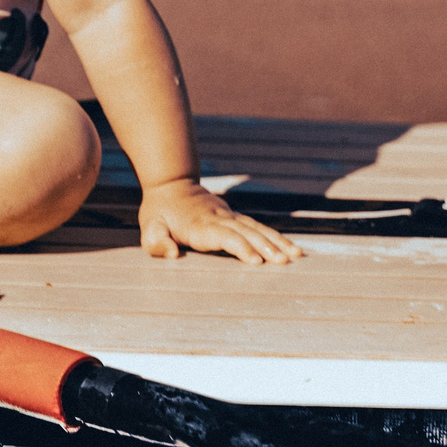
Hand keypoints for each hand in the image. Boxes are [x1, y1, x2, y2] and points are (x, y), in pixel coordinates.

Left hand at [139, 178, 302, 265]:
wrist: (172, 184)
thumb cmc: (159, 212)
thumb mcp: (150, 225)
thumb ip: (156, 241)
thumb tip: (171, 254)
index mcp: (201, 225)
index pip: (225, 237)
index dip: (241, 248)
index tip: (256, 261)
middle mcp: (220, 219)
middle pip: (248, 234)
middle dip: (268, 247)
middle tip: (285, 261)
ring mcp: (231, 217)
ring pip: (257, 229)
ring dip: (277, 242)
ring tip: (296, 255)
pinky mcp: (236, 218)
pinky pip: (259, 227)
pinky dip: (276, 237)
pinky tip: (290, 248)